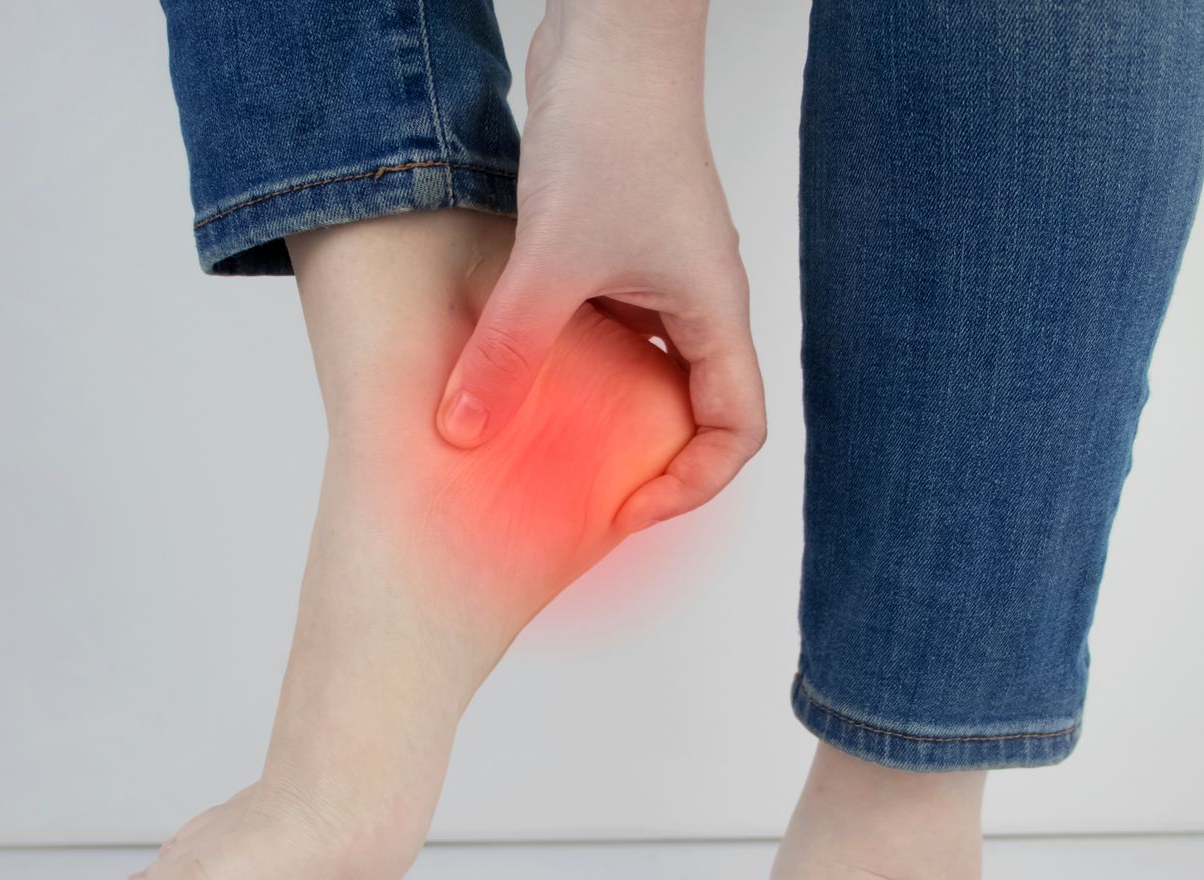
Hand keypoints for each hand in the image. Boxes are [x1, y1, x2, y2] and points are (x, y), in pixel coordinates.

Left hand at [435, 0, 764, 530]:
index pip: (738, 428)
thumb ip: (509, 351)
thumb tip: (465, 429)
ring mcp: (663, 271)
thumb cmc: (612, 133)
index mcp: (713, 313)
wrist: (609, 37)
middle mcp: (699, 299)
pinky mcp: (622, 244)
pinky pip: (614, 327)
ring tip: (551, 442)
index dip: (693, 483)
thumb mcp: (551, 263)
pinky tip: (525, 367)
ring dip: (610, 408)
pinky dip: (580, 359)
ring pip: (651, 368)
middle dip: (651, 458)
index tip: (631, 508)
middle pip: (697, 407)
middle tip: (589, 491)